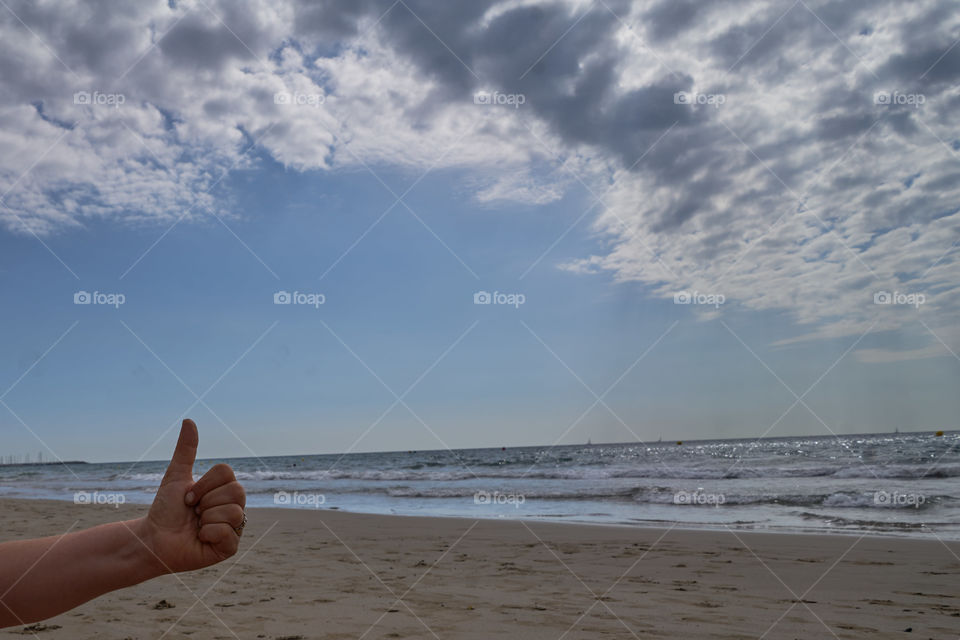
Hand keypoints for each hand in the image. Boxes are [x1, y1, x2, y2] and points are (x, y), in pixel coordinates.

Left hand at [138, 419, 245, 573]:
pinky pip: (229, 534)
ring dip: (207, 519)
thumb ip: (186, 450)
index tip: (188, 497)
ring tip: (196, 526)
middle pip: (237, 492)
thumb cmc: (164, 510)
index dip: (204, 484)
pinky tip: (200, 539)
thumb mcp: (176, 477)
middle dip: (207, 501)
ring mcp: (234, 528)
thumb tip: (189, 420)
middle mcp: (233, 507)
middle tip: (193, 511)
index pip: (227, 474)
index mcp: (224, 490)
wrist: (153, 540)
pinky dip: (209, 534)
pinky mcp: (230, 547)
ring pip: (234, 512)